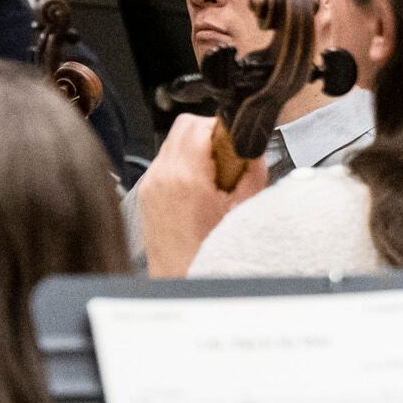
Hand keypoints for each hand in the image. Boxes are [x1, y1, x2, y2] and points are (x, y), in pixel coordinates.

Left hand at [132, 112, 250, 274]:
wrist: (180, 277)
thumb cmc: (208, 252)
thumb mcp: (242, 210)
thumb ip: (252, 174)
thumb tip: (255, 151)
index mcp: (186, 177)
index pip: (199, 125)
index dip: (222, 127)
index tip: (236, 139)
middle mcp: (162, 175)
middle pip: (183, 127)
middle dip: (210, 133)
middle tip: (229, 154)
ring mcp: (150, 183)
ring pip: (172, 142)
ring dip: (196, 148)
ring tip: (215, 173)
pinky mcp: (146, 192)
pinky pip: (164, 162)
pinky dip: (183, 163)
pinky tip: (200, 185)